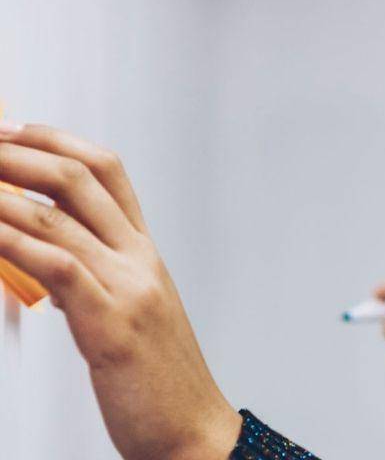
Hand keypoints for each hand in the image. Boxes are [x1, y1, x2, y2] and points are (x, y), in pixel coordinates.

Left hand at [0, 122, 242, 459]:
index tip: (19, 131)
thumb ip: (94, 274)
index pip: (109, 172)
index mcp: (144, 251)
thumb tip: (42, 250)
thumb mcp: (129, 311)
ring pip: (63, 216)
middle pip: (84, 180)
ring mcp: (128, 285)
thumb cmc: (158, 377)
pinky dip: (15, 240)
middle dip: (26, 152)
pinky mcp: (111, 323)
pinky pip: (58, 266)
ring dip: (7, 191)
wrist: (192, 429)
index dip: (62, 142)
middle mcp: (139, 257)